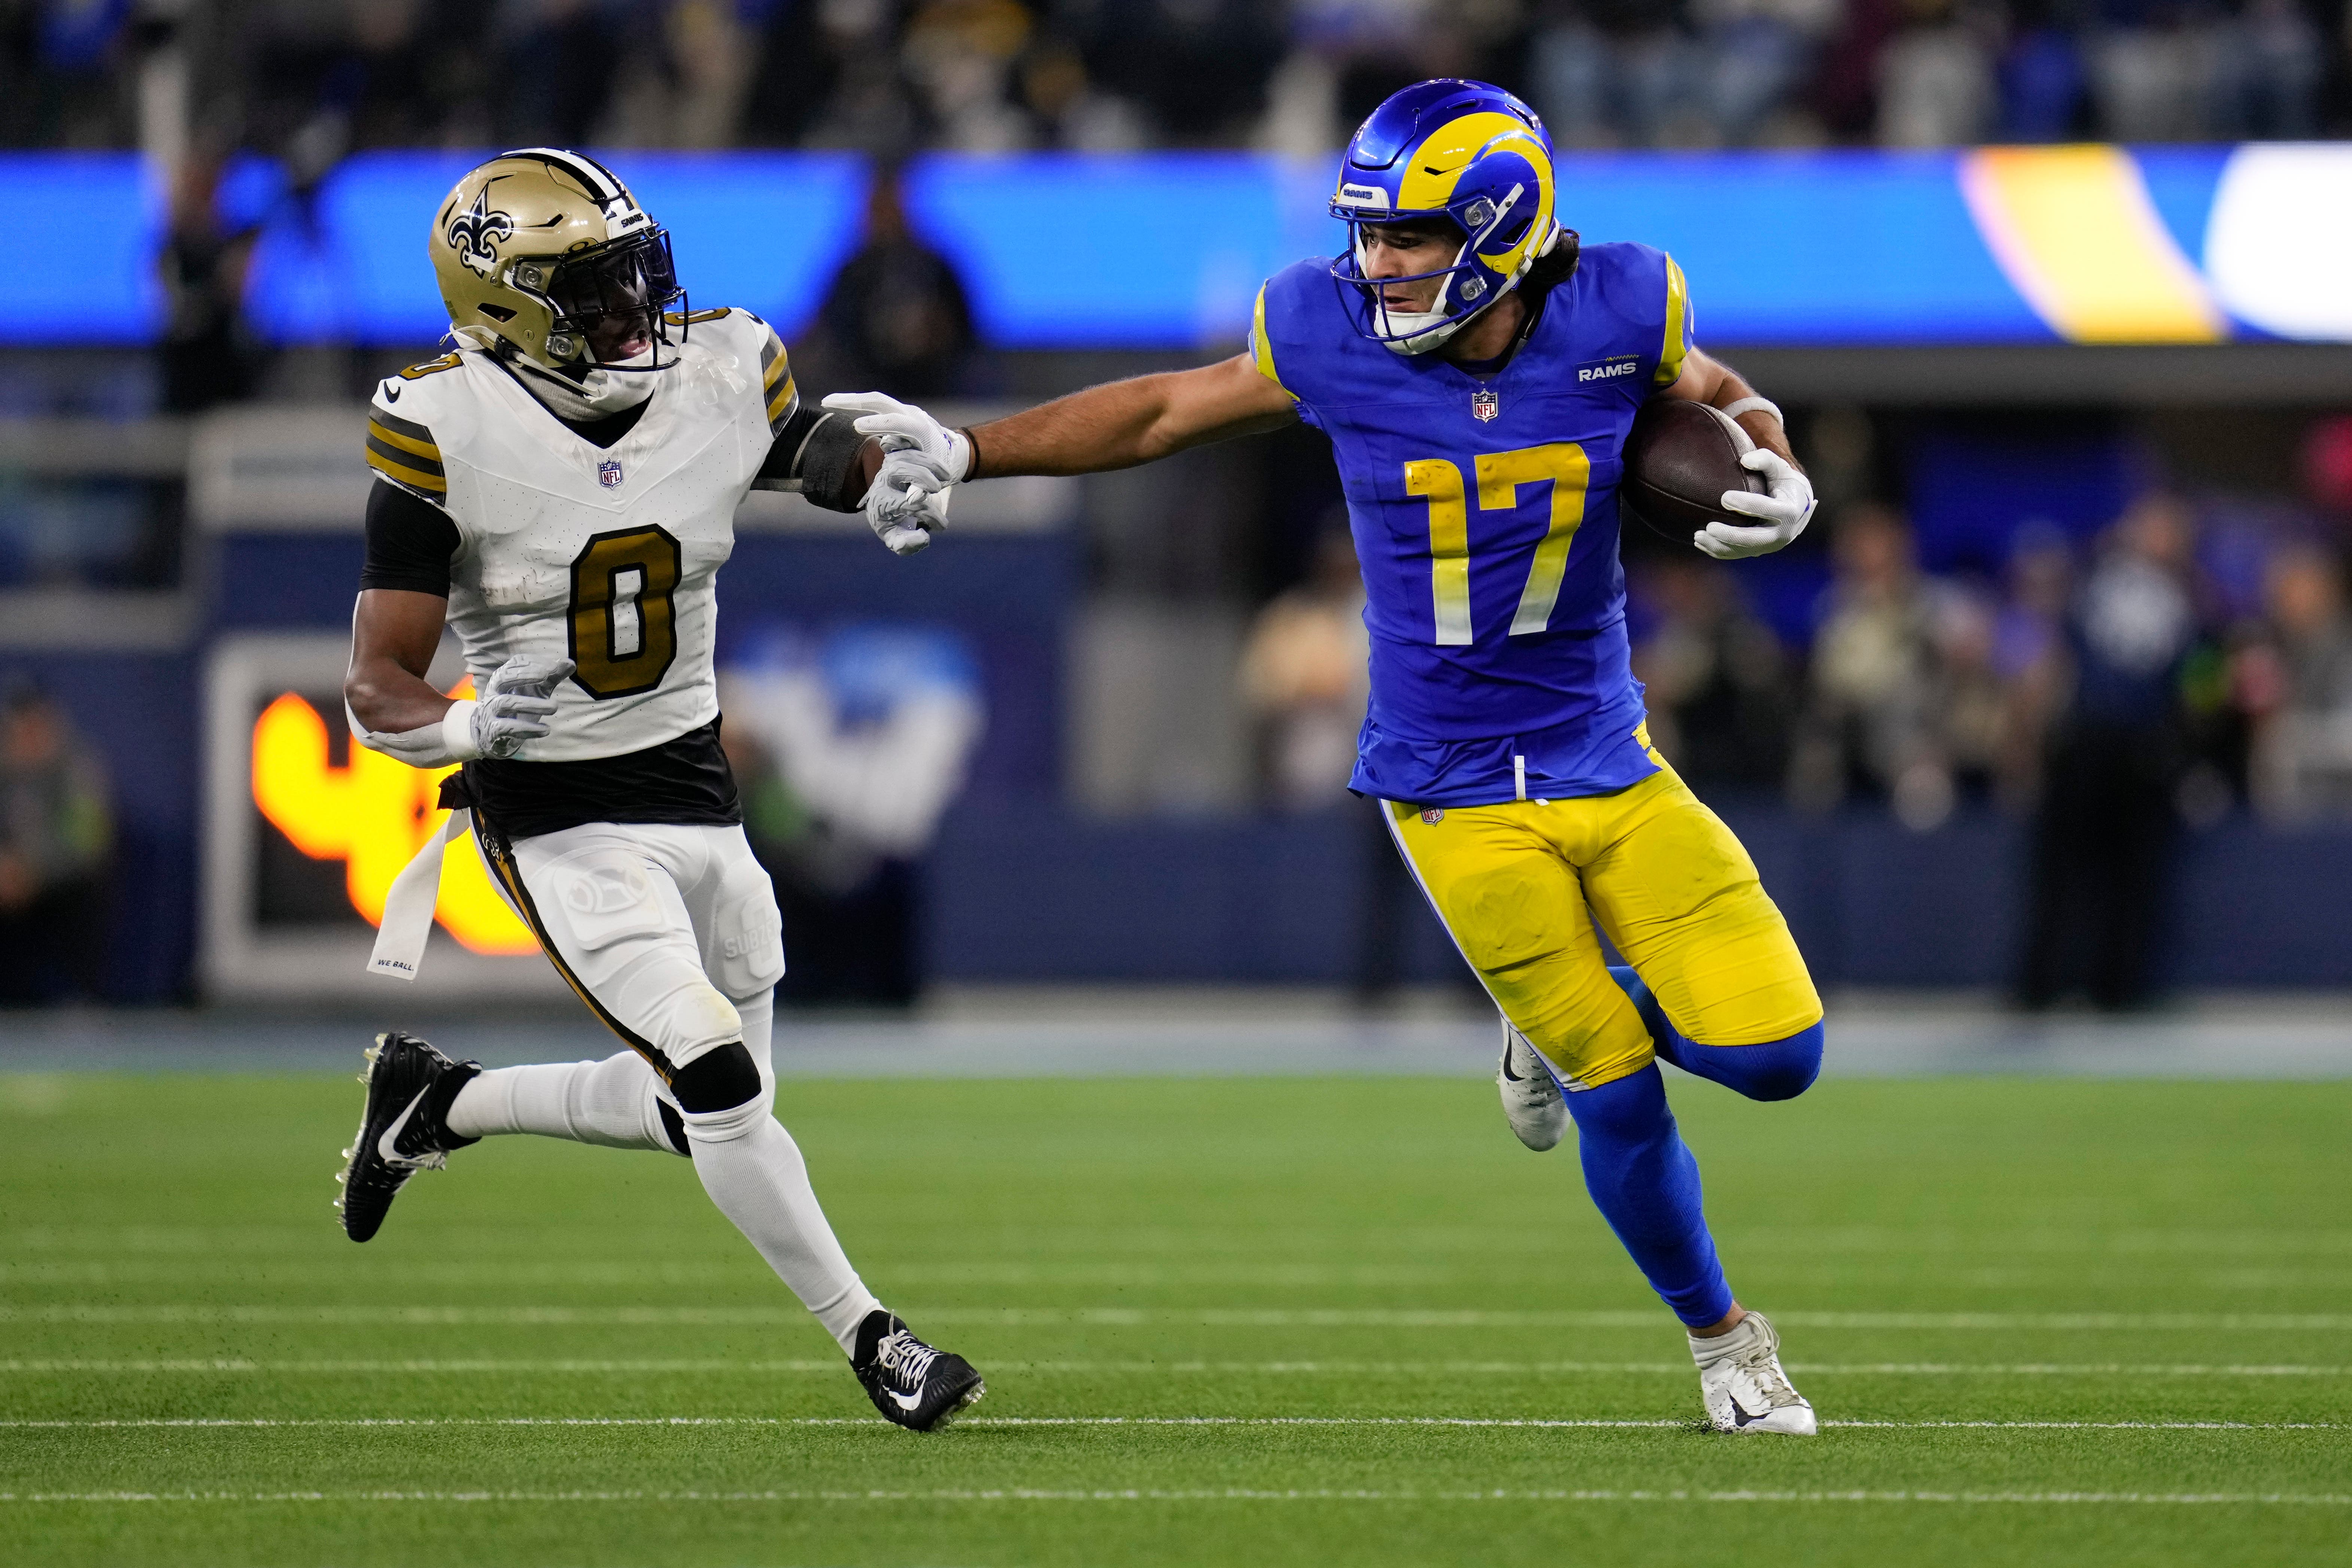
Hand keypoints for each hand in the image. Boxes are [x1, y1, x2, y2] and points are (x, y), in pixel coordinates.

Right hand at [471, 655, 572, 757]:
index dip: (534, 663)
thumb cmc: (518, 707)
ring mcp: (491, 710)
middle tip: (546, 676)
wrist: (492, 735)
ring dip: (533, 704)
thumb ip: (551, 677)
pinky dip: (528, 729)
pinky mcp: (493, 730)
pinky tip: (546, 730)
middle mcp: (494, 691)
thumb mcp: (535, 691)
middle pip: (502, 678)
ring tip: (555, 707)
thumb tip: (571, 663)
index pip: (515, 664)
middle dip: (524, 675)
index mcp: (503, 678)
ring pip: (507, 703)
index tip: (554, 667)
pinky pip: (508, 727)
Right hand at [822, 391, 971, 480]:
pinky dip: (857, 404)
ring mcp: (906, 411)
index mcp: (922, 432)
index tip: (857, 426)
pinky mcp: (899, 412)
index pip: (898, 423)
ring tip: (828, 401)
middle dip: (855, 402)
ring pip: (877, 401)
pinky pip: (876, 405)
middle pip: (881, 402)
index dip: (878, 424)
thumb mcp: (937, 482)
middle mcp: (913, 416)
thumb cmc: (944, 471)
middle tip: (828, 402)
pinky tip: (837, 405)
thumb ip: (923, 491)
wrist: (956, 454)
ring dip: (851, 401)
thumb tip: (912, 500)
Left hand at [866, 448, 952, 555]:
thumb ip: (906, 544)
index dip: (928, 514)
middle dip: (921, 476)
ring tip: (947, 477)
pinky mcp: (897, 456)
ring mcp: (889, 466)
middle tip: (938, 489)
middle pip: (898, 470)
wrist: (883, 502)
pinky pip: (909, 446)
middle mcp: (882, 481)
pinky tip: (942, 468)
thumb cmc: (891, 522)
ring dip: (930, 464)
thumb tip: (924, 538)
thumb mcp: (894, 537)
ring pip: (908, 455)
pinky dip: (927, 454)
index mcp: (880, 502)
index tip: (943, 526)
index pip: (904, 503)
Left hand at [1696, 449, 1815, 560]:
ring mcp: (1770, 545)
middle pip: (1754, 539)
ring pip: (1742, 550)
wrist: (1796, 506)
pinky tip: (1700, 543)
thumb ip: (1765, 459)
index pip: (1769, 510)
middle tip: (1709, 527)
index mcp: (1790, 511)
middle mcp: (1783, 533)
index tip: (1724, 497)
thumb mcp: (1781, 468)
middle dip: (1730, 535)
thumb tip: (1745, 460)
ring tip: (1697, 536)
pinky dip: (1718, 550)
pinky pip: (1736, 554)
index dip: (1747, 504)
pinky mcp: (1758, 551)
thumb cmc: (1784, 482)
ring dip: (1719, 546)